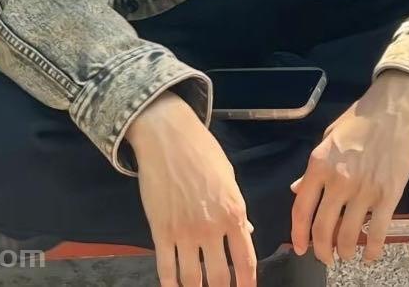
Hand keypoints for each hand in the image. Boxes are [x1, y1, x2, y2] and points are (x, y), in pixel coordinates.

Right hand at [124, 91, 257, 286]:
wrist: (168, 136)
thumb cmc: (202, 151)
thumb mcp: (228, 176)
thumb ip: (237, 208)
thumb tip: (246, 232)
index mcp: (233, 213)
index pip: (245, 261)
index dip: (247, 283)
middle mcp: (211, 228)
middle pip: (219, 277)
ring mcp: (184, 232)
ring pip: (192, 279)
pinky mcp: (161, 231)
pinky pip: (166, 269)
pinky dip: (170, 285)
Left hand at [289, 72, 408, 266]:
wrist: (395, 106)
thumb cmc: (361, 119)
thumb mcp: (329, 137)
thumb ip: (314, 168)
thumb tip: (299, 190)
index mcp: (319, 164)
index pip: (301, 209)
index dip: (298, 235)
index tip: (300, 248)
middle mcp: (339, 180)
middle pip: (323, 229)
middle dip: (322, 250)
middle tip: (326, 257)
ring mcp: (364, 189)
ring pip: (349, 236)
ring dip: (346, 251)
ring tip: (347, 254)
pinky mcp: (389, 194)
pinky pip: (378, 232)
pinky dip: (373, 250)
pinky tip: (370, 255)